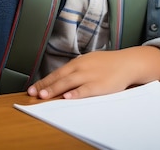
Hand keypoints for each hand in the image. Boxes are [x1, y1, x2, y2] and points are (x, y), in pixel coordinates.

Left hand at [27, 47, 159, 99]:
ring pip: (69, 83)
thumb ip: (75, 71)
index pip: (57, 73)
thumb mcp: (88, 63)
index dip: (44, 81)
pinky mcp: (100, 85)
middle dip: (45, 86)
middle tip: (33, 93)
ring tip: (44, 96)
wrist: (127, 63)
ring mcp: (90, 76)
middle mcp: (81, 67)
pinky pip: (85, 89)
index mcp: (78, 63)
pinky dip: (76, 93)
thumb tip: (60, 80)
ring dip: (55, 89)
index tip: (32, 88)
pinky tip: (68, 97)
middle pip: (60, 77)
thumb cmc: (107, 64)